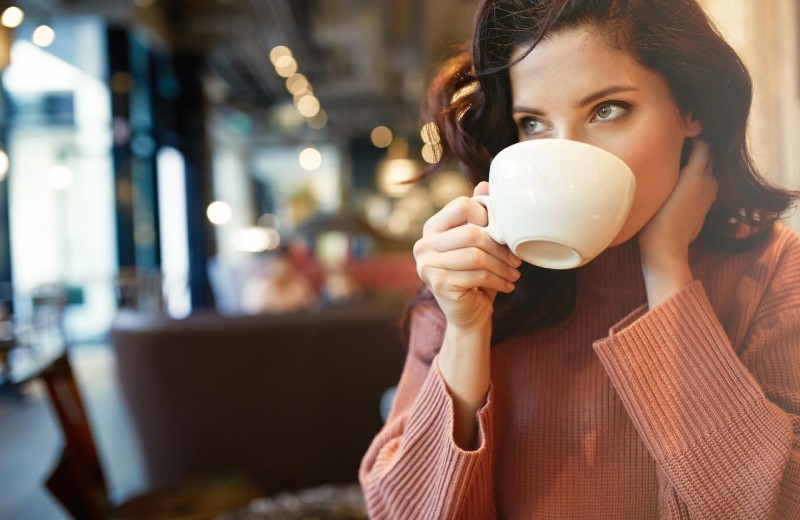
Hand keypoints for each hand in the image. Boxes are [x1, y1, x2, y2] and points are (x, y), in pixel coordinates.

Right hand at [413, 181, 521, 331]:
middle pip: (472, 232)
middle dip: (500, 246)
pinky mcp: (436, 283)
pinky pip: (476, 275)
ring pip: (476, 255)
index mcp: (432, 228)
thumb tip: (485, 184)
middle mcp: (423, 244)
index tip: (503, 235)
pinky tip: (507, 285)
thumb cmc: (476, 277)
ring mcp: (426, 264)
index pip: (462, 205)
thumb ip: (480, 215)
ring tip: (514, 273)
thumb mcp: (481, 244)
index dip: (488, 217)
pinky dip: (498, 280)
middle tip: (516, 259)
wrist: (469, 315)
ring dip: (502, 266)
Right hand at [637, 138, 717, 306]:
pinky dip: (698, 183)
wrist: (666, 249)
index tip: (680, 136)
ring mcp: (709, 197)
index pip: (704, 145)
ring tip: (678, 168)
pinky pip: (705, 188)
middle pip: (708, 158)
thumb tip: (668, 150)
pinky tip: (681, 188)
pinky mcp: (705, 209)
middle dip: (697, 152)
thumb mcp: (658, 187)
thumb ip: (668, 166)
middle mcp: (708, 183)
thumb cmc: (656, 219)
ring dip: (698, 168)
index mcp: (697, 174)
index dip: (694, 138)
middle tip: (677, 150)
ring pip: (708, 173)